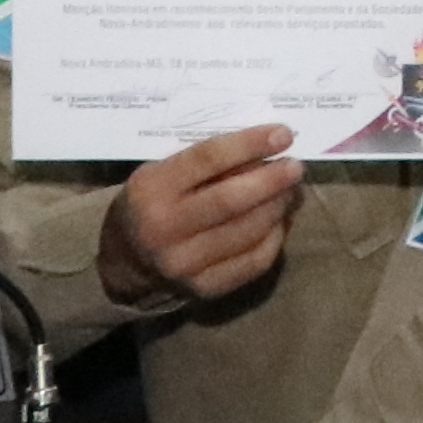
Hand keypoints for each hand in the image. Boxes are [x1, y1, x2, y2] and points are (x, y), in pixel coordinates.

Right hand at [99, 123, 302, 308]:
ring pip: (248, 232)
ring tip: (289, 190)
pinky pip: (254, 261)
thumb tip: (266, 150)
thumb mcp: (164, 173)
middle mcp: (165, 229)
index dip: (249, 144)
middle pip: (231, 200)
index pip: (207, 159)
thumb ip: (207, 163)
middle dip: (271, 180)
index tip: (282, 134)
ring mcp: (185, 264)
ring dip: (277, 207)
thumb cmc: (153, 202)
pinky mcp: (205, 288)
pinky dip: (274, 237)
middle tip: (295, 167)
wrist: (126, 260)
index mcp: (152, 189)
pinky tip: (278, 220)